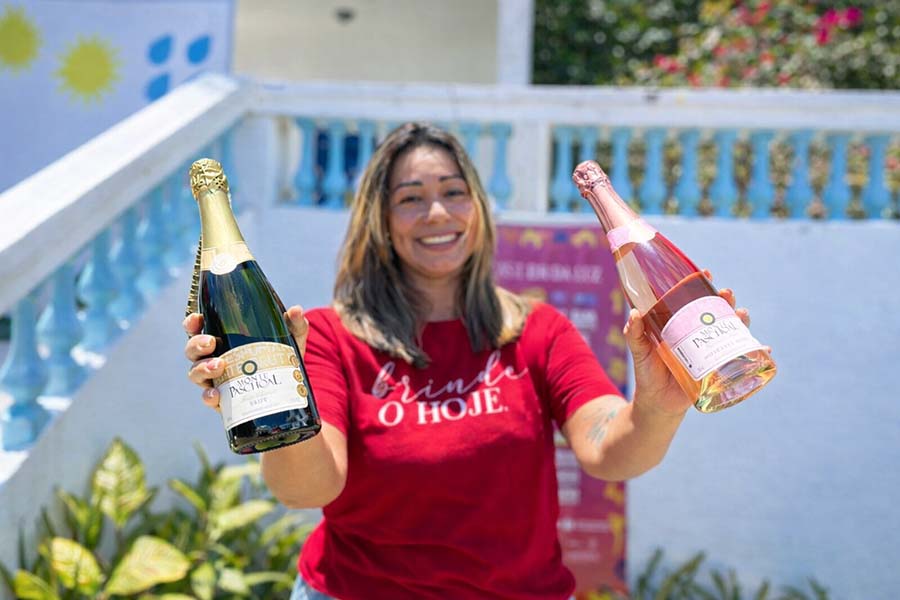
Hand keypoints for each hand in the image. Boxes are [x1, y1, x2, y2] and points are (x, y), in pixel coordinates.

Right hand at [182, 305, 310, 410]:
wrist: (291, 389)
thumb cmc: (283, 356)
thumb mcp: (290, 338)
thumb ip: (294, 324)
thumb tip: (297, 310)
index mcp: (223, 338)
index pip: (199, 327)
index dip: (193, 322)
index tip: (198, 318)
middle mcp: (214, 357)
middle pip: (193, 350)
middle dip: (196, 345)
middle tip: (210, 343)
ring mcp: (216, 379)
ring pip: (195, 373)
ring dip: (202, 368)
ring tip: (218, 366)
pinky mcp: (223, 400)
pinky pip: (208, 398)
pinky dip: (209, 396)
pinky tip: (216, 394)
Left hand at [622, 272, 751, 415]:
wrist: (658, 401)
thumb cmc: (647, 372)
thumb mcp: (640, 352)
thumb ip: (634, 334)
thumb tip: (634, 314)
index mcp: (681, 323)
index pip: (694, 298)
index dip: (702, 284)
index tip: (706, 273)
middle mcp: (700, 333)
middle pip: (717, 310)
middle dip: (725, 300)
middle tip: (726, 294)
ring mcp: (711, 349)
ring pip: (732, 329)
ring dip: (742, 320)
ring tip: (742, 316)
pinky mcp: (719, 368)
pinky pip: (742, 358)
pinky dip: (756, 352)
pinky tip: (763, 348)